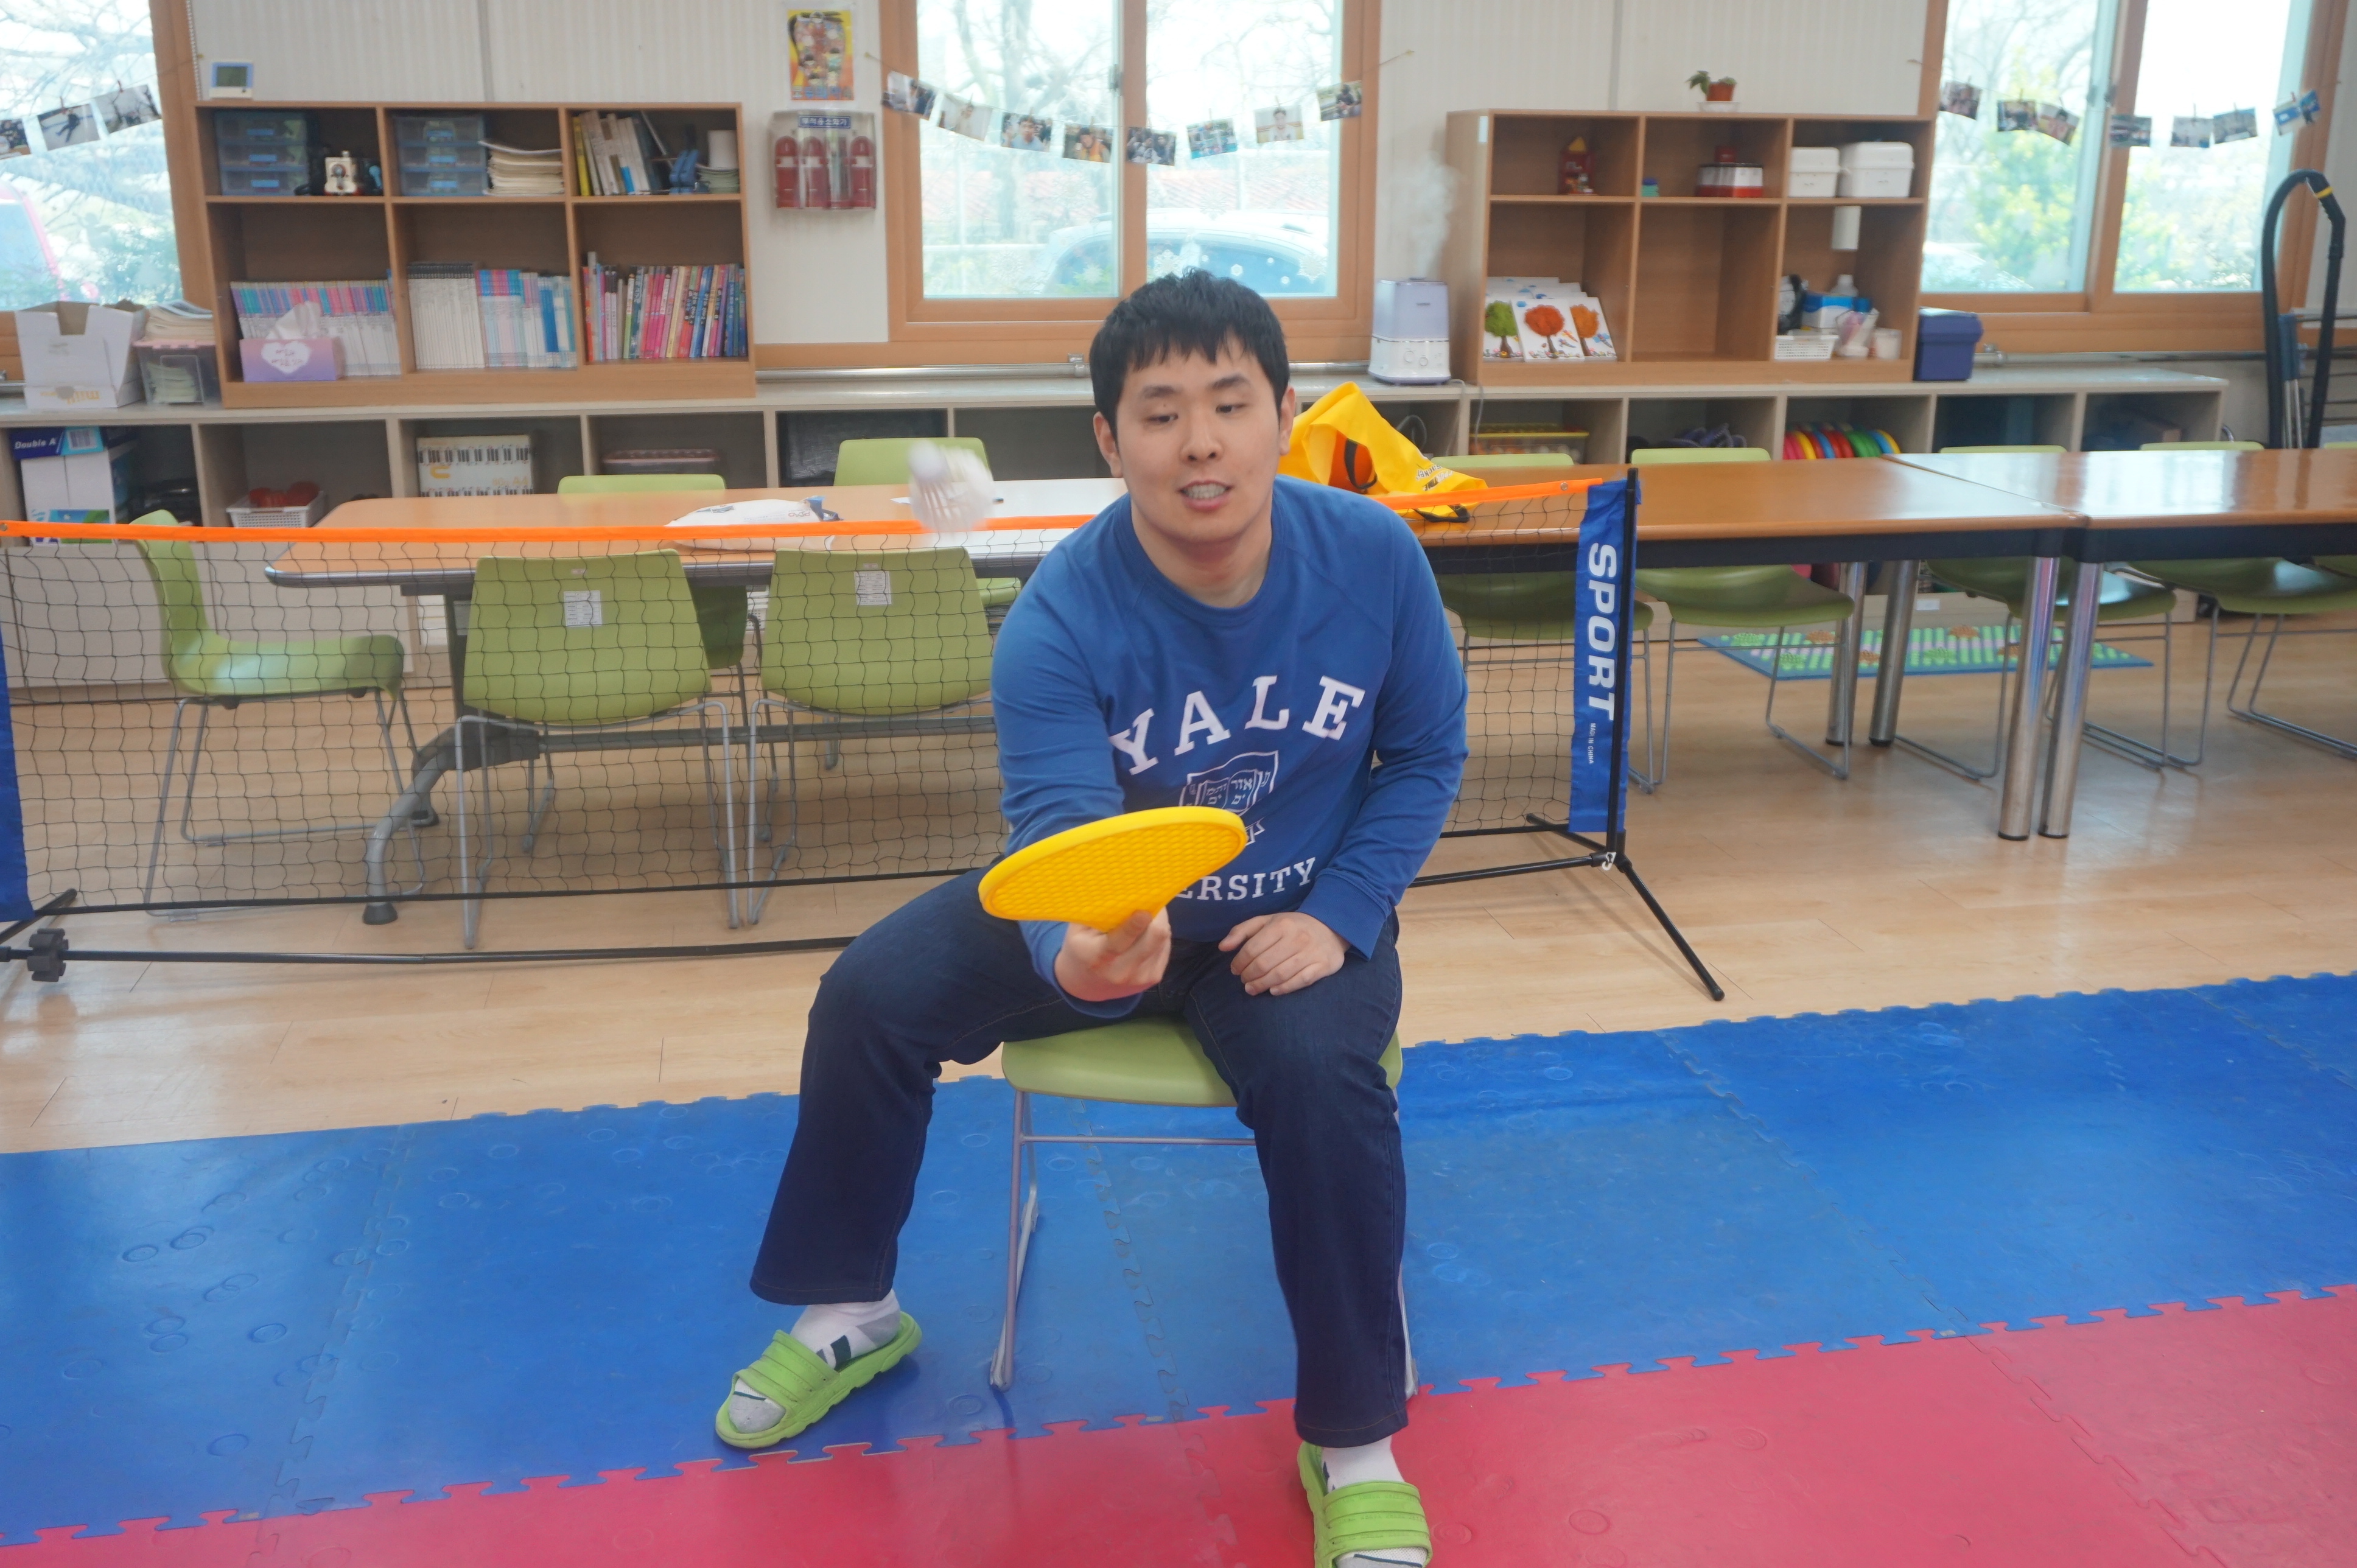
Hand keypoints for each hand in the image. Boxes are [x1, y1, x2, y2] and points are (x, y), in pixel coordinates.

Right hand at [1054, 908, 1170, 1002]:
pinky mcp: (1154, 978)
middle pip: (1155, 936)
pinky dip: (1159, 937)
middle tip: (1149, 901)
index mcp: (1098, 957)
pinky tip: (1145, 935)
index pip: (1120, 941)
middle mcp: (1122, 971)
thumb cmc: (1080, 948)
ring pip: (1163, 939)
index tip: (1144, 909)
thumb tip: (1123, 889)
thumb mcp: (1078, 930)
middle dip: (1156, 914)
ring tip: (1144, 919)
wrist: (1086, 986)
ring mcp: (1141, 977)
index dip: (1136, 923)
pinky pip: (1165, 947)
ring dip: (1158, 924)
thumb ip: (1097, 912)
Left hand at [1219, 912, 1346, 996]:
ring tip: (1253, 989)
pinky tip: (1273, 991)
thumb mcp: (1267, 921)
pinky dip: (1284, 989)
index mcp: (1281, 925)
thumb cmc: (1292, 926)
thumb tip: (1222, 947)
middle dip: (1249, 976)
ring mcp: (1311, 953)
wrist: (1331, 927)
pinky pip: (1300, 981)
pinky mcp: (1324, 966)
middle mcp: (1296, 938)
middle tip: (1244, 981)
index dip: (1239, 962)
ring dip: (1262, 985)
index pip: (1252, 948)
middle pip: (1264, 964)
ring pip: (1280, 975)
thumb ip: (1242, 931)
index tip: (1235, 970)